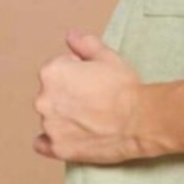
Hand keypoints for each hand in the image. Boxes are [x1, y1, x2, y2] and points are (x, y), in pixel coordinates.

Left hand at [33, 30, 146, 163]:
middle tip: (94, 100)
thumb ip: (85, 44)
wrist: (140, 120)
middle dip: (68, 95)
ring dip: (64, 117)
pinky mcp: (58, 147)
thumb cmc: (125, 88)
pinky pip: (43, 144)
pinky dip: (52, 140)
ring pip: (51, 117)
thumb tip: (71, 36)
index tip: (93, 81)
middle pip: (51, 94)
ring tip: (92, 119)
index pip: (57, 69)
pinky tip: (69, 136)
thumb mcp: (108, 57)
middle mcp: (44, 99)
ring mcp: (49, 125)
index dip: (77, 73)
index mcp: (52, 73)